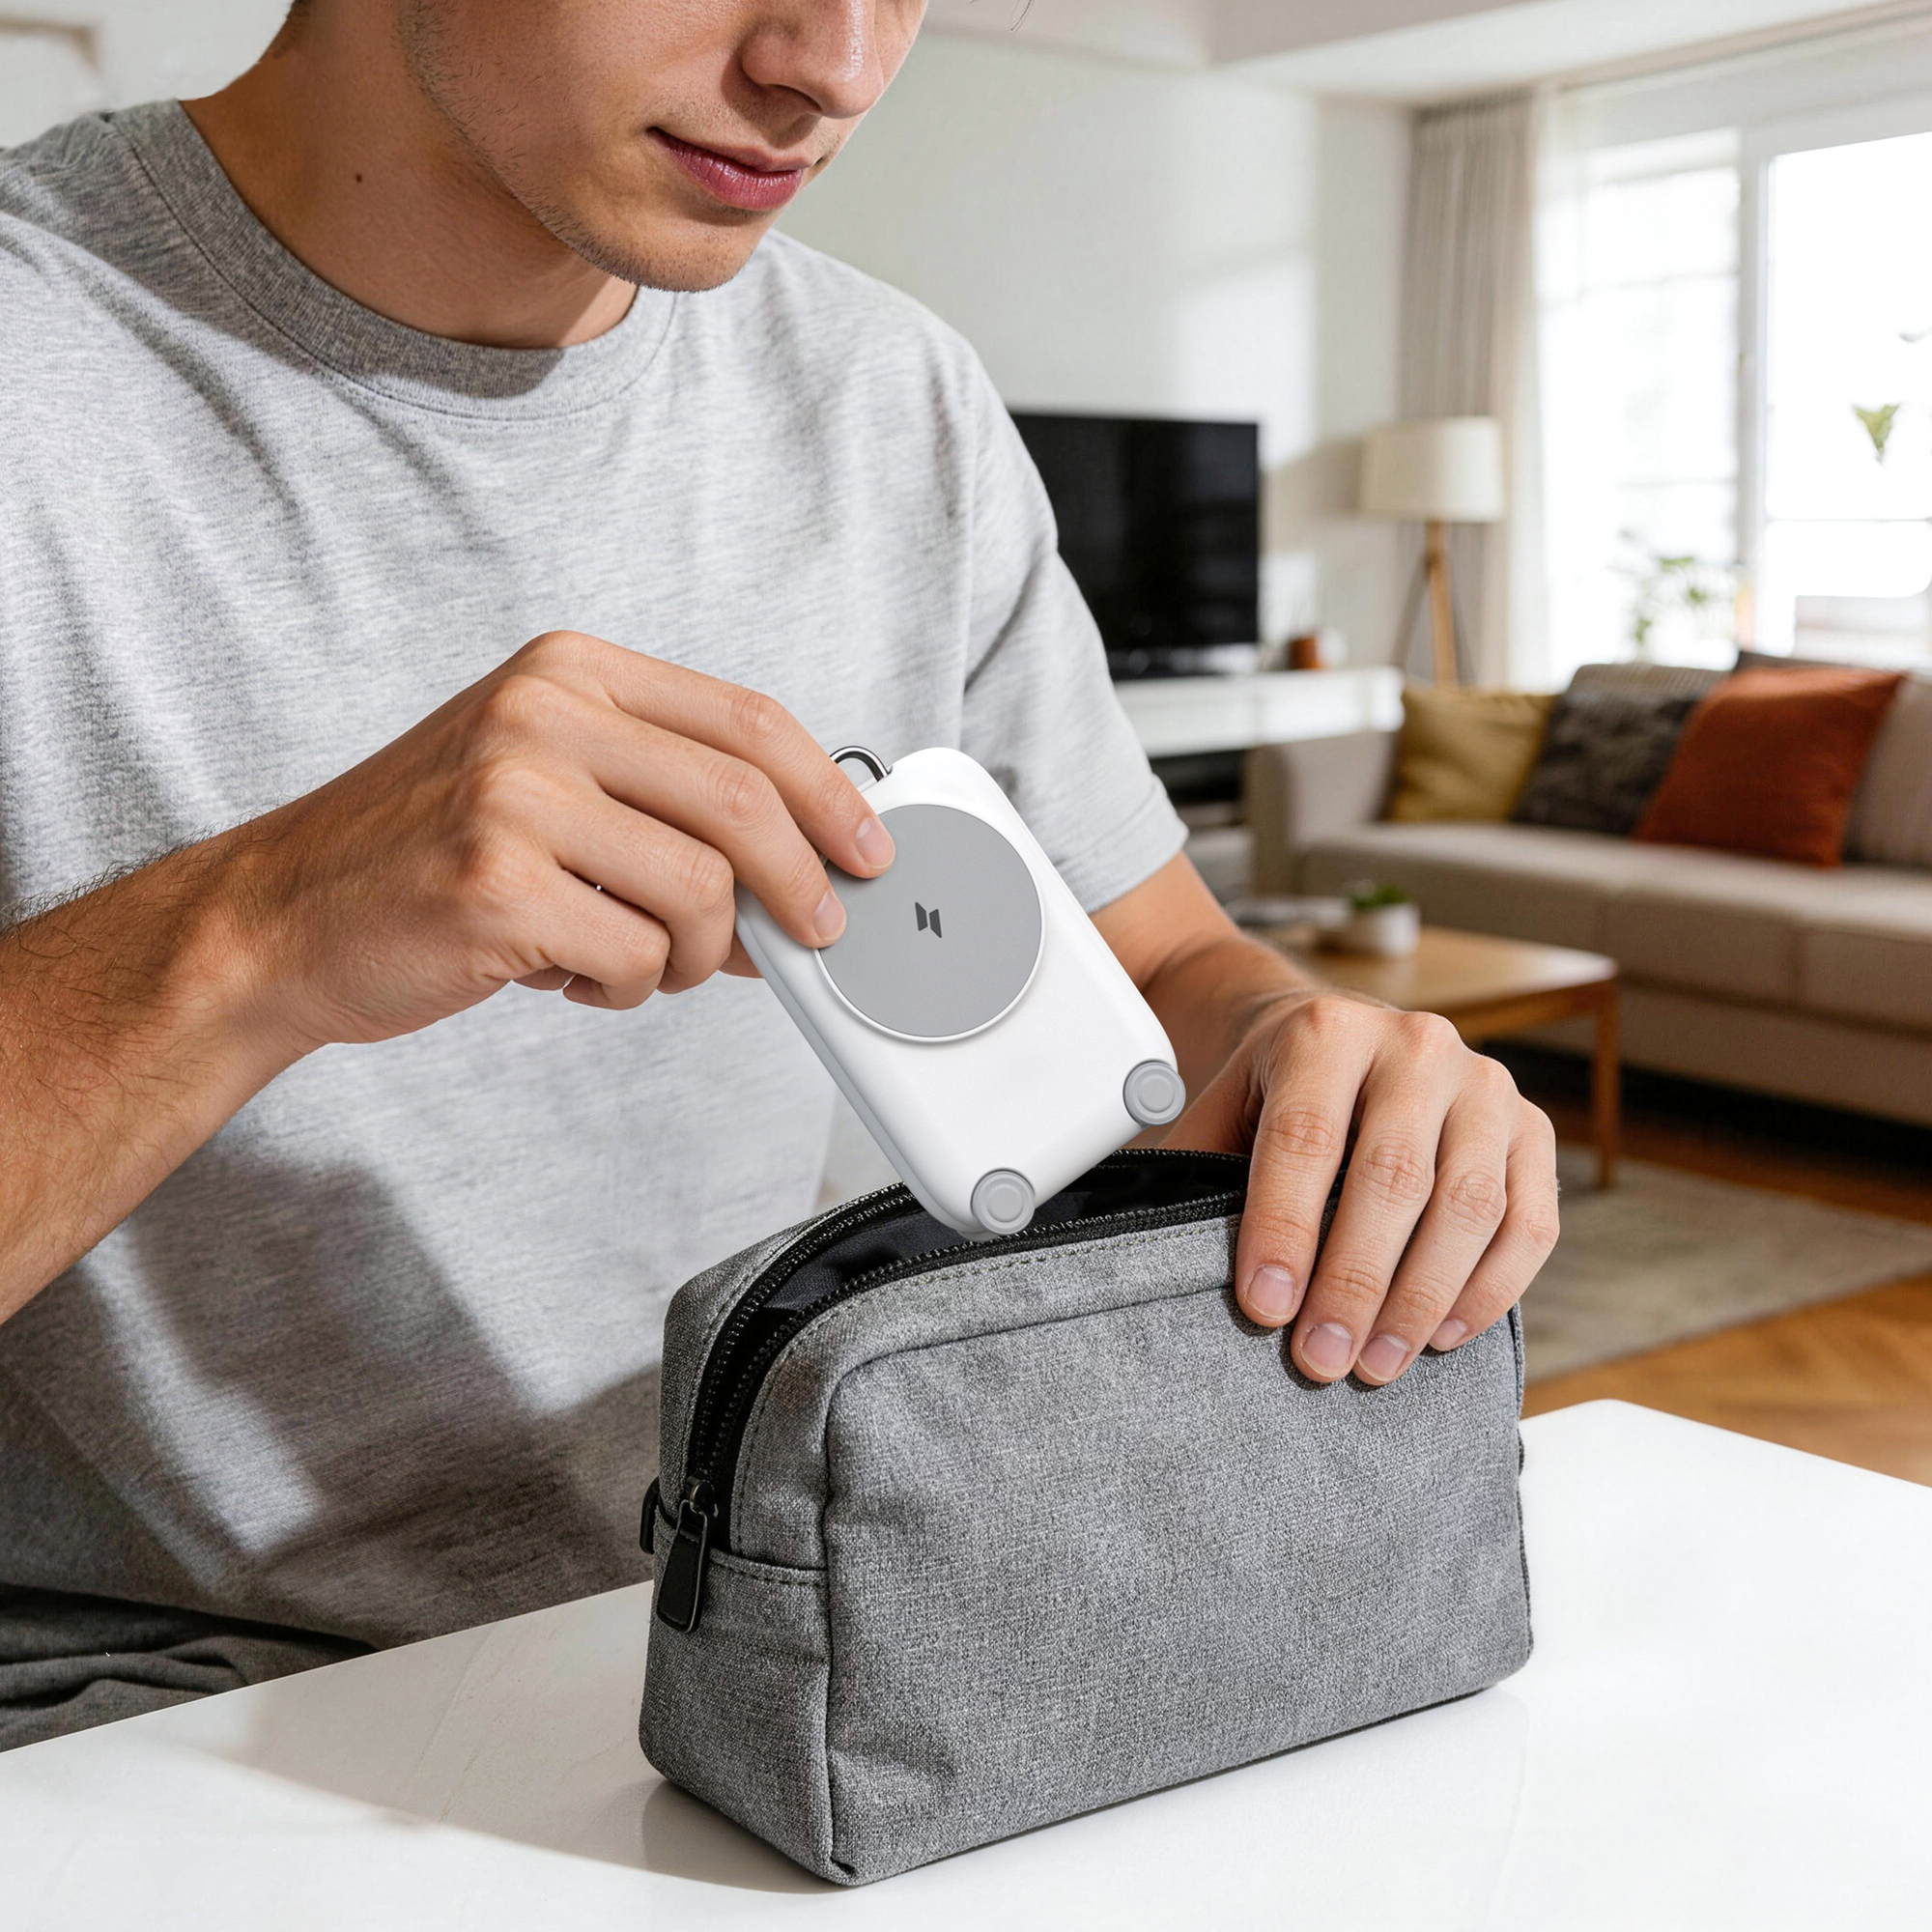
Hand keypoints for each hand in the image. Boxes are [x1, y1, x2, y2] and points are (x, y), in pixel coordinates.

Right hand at [221, 630, 893, 1047]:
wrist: (281, 918)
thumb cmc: (428, 856)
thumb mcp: (547, 785)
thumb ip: (666, 806)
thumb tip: (804, 872)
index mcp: (570, 672)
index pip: (748, 720)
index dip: (831, 793)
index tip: (869, 851)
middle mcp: (543, 714)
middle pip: (744, 804)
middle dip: (798, 888)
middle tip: (808, 938)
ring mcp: (515, 795)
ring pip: (700, 892)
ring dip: (689, 955)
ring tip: (632, 959)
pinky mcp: (496, 884)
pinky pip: (633, 957)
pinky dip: (622, 988)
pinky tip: (568, 975)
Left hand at [1164, 992, 1558, 1384]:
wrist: (1347, 1040)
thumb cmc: (1279, 1092)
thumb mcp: (1225, 1109)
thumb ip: (1200, 1172)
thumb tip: (1171, 1262)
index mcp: (1326, 1033)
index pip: (1306, 1137)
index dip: (1285, 1227)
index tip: (1266, 1306)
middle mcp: (1414, 1046)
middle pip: (1392, 1176)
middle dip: (1354, 1282)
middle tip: (1321, 1357)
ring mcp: (1484, 1084)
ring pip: (1469, 1204)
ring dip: (1423, 1298)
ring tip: (1377, 1362)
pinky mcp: (1532, 1128)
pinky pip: (1529, 1221)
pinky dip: (1490, 1289)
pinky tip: (1441, 1334)